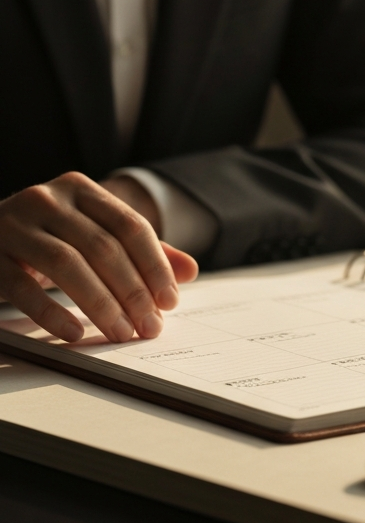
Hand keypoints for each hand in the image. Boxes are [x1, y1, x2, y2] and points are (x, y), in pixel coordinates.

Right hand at [0, 172, 197, 343]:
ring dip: (101, 305)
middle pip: (103, 247)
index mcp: (80, 189)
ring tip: (122, 333)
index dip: (155, 266)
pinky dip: (51, 312)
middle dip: (133, 292)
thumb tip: (189, 271)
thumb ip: (142, 251)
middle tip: (150, 326)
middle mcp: (46, 199)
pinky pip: (21, 286)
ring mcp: (12, 224)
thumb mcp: (94, 236)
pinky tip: (74, 332)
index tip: (171, 301)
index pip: (131, 226)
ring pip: (66, 264)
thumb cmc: (49, 239)